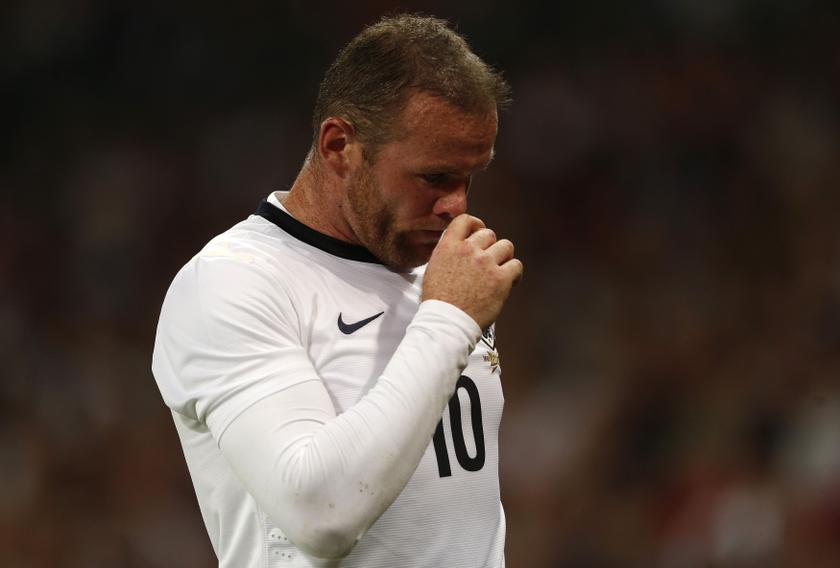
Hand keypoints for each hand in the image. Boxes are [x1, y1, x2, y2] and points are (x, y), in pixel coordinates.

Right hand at [421, 214, 522, 329]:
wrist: (447, 321)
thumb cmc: (439, 301)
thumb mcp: (433, 268)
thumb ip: (448, 253)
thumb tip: (459, 248)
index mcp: (449, 246)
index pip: (465, 220)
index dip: (476, 224)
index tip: (479, 232)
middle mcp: (468, 250)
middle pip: (489, 233)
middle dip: (490, 245)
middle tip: (489, 260)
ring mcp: (486, 263)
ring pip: (506, 246)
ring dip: (504, 257)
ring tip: (500, 270)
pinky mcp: (500, 278)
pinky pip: (516, 265)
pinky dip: (515, 273)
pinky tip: (509, 281)